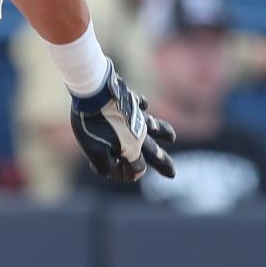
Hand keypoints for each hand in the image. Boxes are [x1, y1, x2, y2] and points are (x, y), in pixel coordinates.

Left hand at [70, 64, 175, 182]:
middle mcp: (139, 134)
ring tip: (171, 138)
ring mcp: (136, 116)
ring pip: (156, 126)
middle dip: (163, 164)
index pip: (137, 168)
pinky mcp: (129, 100)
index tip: (108, 169)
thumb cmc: (92, 124)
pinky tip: (145, 105)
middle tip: (172, 174)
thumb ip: (107, 167)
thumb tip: (113, 169)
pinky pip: (140, 104)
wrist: (93, 92)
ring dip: (164, 133)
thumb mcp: (95, 153)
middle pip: (154, 153)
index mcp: (132, 148)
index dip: (125, 174)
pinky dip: (142, 106)